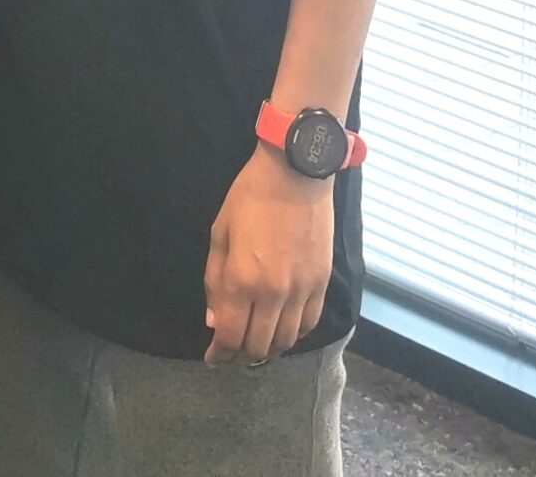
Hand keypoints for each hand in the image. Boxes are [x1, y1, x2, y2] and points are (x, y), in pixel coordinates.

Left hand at [203, 144, 334, 364]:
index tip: (212, 358)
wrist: (295, 177)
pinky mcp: (323, 285)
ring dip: (268, 349)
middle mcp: (275, 293)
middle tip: (230, 354)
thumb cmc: (248, 199)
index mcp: (243, 280)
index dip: (219, 353)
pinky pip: (309, 324)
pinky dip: (294, 335)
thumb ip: (215, 281)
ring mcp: (303, 291)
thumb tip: (214, 320)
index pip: (231, 336)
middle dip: (241, 356)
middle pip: (259, 346)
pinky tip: (281, 331)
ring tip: (254, 346)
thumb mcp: (219, 234)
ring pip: (287, 341)